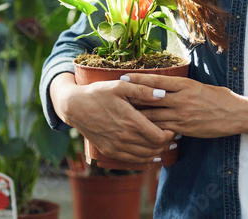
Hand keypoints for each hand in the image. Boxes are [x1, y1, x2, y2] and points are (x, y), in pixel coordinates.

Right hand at [50, 73, 175, 164]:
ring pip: (145, 156)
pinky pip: (132, 161)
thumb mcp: (120, 86)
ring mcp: (116, 147)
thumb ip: (143, 90)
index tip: (173, 127)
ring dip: (157, 152)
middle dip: (166, 143)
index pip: (159, 137)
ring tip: (164, 145)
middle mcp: (124, 137)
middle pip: (154, 148)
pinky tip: (151, 155)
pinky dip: (145, 160)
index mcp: (130, 121)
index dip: (169, 135)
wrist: (74, 107)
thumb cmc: (98, 93)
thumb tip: (163, 94)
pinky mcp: (109, 151)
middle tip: (172, 136)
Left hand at [123, 74, 246, 138]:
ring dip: (138, 115)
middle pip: (150, 98)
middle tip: (115, 97)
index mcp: (184, 84)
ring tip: (122, 114)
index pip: (156, 81)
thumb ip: (182, 87)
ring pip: (154, 115)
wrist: (236, 113)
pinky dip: (152, 128)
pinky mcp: (185, 128)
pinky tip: (140, 130)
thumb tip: (165, 85)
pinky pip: (164, 129)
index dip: (138, 80)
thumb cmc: (219, 97)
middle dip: (132, 98)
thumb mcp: (199, 86)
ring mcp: (182, 115)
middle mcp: (181, 99)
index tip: (124, 78)